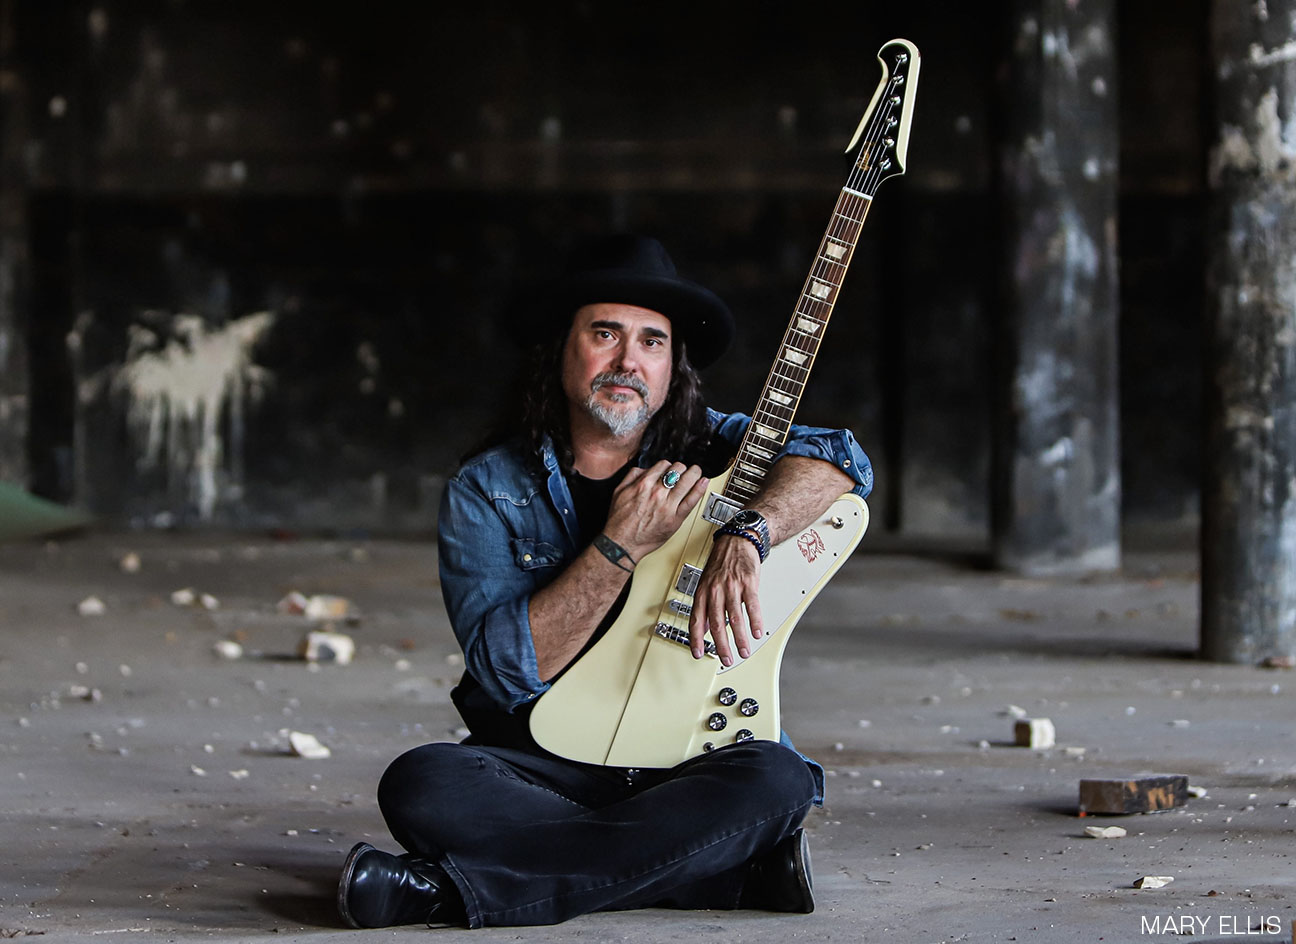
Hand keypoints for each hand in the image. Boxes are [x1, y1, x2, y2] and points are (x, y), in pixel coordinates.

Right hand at [603, 460, 708, 560]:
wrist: (622, 542)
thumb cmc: (620, 521)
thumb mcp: (619, 491)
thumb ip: (632, 476)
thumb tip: (645, 468)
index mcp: (643, 484)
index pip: (664, 464)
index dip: (668, 465)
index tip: (670, 469)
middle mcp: (657, 493)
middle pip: (678, 469)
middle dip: (681, 468)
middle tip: (683, 471)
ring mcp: (668, 506)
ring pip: (687, 480)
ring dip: (694, 473)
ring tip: (696, 473)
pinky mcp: (675, 519)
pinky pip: (692, 500)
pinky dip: (699, 489)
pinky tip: (703, 483)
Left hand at [689, 532, 764, 666]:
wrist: (736, 540)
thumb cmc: (721, 562)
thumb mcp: (706, 583)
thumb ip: (705, 606)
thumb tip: (703, 628)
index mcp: (703, 592)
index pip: (696, 620)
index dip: (696, 639)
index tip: (698, 653)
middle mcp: (715, 590)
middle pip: (717, 623)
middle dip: (721, 645)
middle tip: (726, 658)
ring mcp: (732, 586)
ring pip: (735, 618)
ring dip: (740, 638)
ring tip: (744, 651)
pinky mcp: (748, 583)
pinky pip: (751, 605)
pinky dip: (755, 621)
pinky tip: (756, 632)